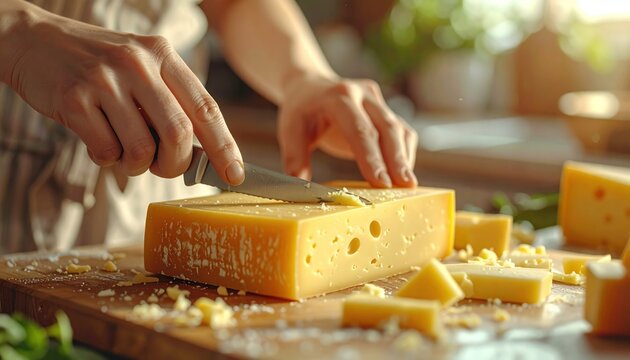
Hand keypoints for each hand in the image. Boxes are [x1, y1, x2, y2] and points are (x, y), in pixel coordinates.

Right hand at [2, 3, 243, 183]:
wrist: (34, 41)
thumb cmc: (99, 65)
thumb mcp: (142, 69)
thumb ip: (171, 104)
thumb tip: (203, 156)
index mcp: (163, 56)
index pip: (206, 108)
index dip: (225, 147)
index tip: (235, 175)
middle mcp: (138, 64)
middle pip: (179, 134)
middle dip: (176, 164)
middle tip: (163, 168)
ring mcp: (104, 80)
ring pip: (141, 150)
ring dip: (136, 166)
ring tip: (123, 151)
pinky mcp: (74, 100)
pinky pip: (105, 152)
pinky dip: (106, 158)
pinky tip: (97, 139)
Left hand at [277, 75, 417, 187]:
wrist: (311, 86)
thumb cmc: (301, 111)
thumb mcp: (290, 130)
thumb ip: (295, 158)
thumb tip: (300, 185)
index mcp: (338, 97)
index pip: (359, 129)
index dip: (372, 157)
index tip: (381, 182)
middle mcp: (363, 95)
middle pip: (386, 127)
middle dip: (396, 159)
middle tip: (404, 185)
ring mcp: (378, 101)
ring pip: (398, 129)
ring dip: (404, 158)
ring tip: (407, 185)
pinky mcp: (386, 110)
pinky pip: (402, 131)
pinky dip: (404, 153)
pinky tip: (402, 173)